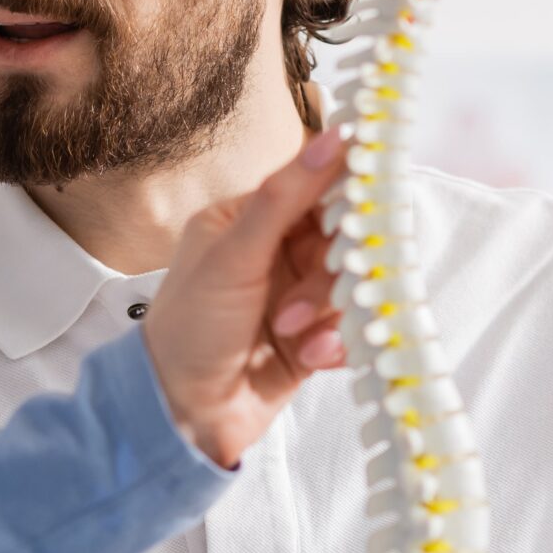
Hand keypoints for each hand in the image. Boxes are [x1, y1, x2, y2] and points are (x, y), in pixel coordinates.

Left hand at [139, 129, 351, 467]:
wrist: (179, 415)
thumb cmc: (189, 329)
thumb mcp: (233, 255)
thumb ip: (285, 196)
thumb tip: (335, 137)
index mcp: (247, 219)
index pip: (316, 187)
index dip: (348, 195)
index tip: (372, 205)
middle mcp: (274, 253)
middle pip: (342, 238)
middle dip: (333, 269)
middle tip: (303, 296)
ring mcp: (294, 296)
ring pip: (350, 285)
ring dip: (328, 311)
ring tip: (290, 332)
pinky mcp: (310, 338)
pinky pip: (349, 327)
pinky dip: (335, 341)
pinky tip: (310, 357)